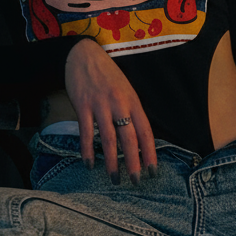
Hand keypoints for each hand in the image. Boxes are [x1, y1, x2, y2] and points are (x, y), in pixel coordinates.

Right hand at [64, 40, 157, 183]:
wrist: (82, 54)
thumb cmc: (106, 74)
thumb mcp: (125, 89)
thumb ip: (131, 111)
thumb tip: (137, 137)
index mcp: (133, 101)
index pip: (146, 132)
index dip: (150, 153)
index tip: (153, 171)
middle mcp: (119, 104)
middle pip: (130, 138)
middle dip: (134, 162)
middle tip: (136, 181)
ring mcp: (101, 105)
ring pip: (109, 139)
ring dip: (112, 162)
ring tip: (114, 178)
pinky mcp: (83, 105)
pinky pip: (87, 132)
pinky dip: (88, 150)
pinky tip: (89, 164)